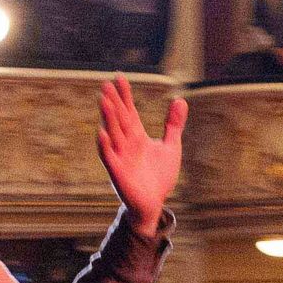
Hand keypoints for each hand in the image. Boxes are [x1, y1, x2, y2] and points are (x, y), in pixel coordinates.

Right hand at [94, 77, 185, 231]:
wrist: (154, 204)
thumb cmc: (159, 177)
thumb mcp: (171, 147)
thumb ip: (173, 124)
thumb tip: (180, 99)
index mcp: (138, 137)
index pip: (130, 111)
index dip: (125, 95)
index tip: (119, 77)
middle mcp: (127, 144)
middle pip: (119, 119)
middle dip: (114, 102)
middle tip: (106, 84)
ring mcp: (121, 157)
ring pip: (113, 134)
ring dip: (108, 118)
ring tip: (104, 101)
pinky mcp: (118, 173)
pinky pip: (109, 158)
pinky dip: (105, 146)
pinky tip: (102, 133)